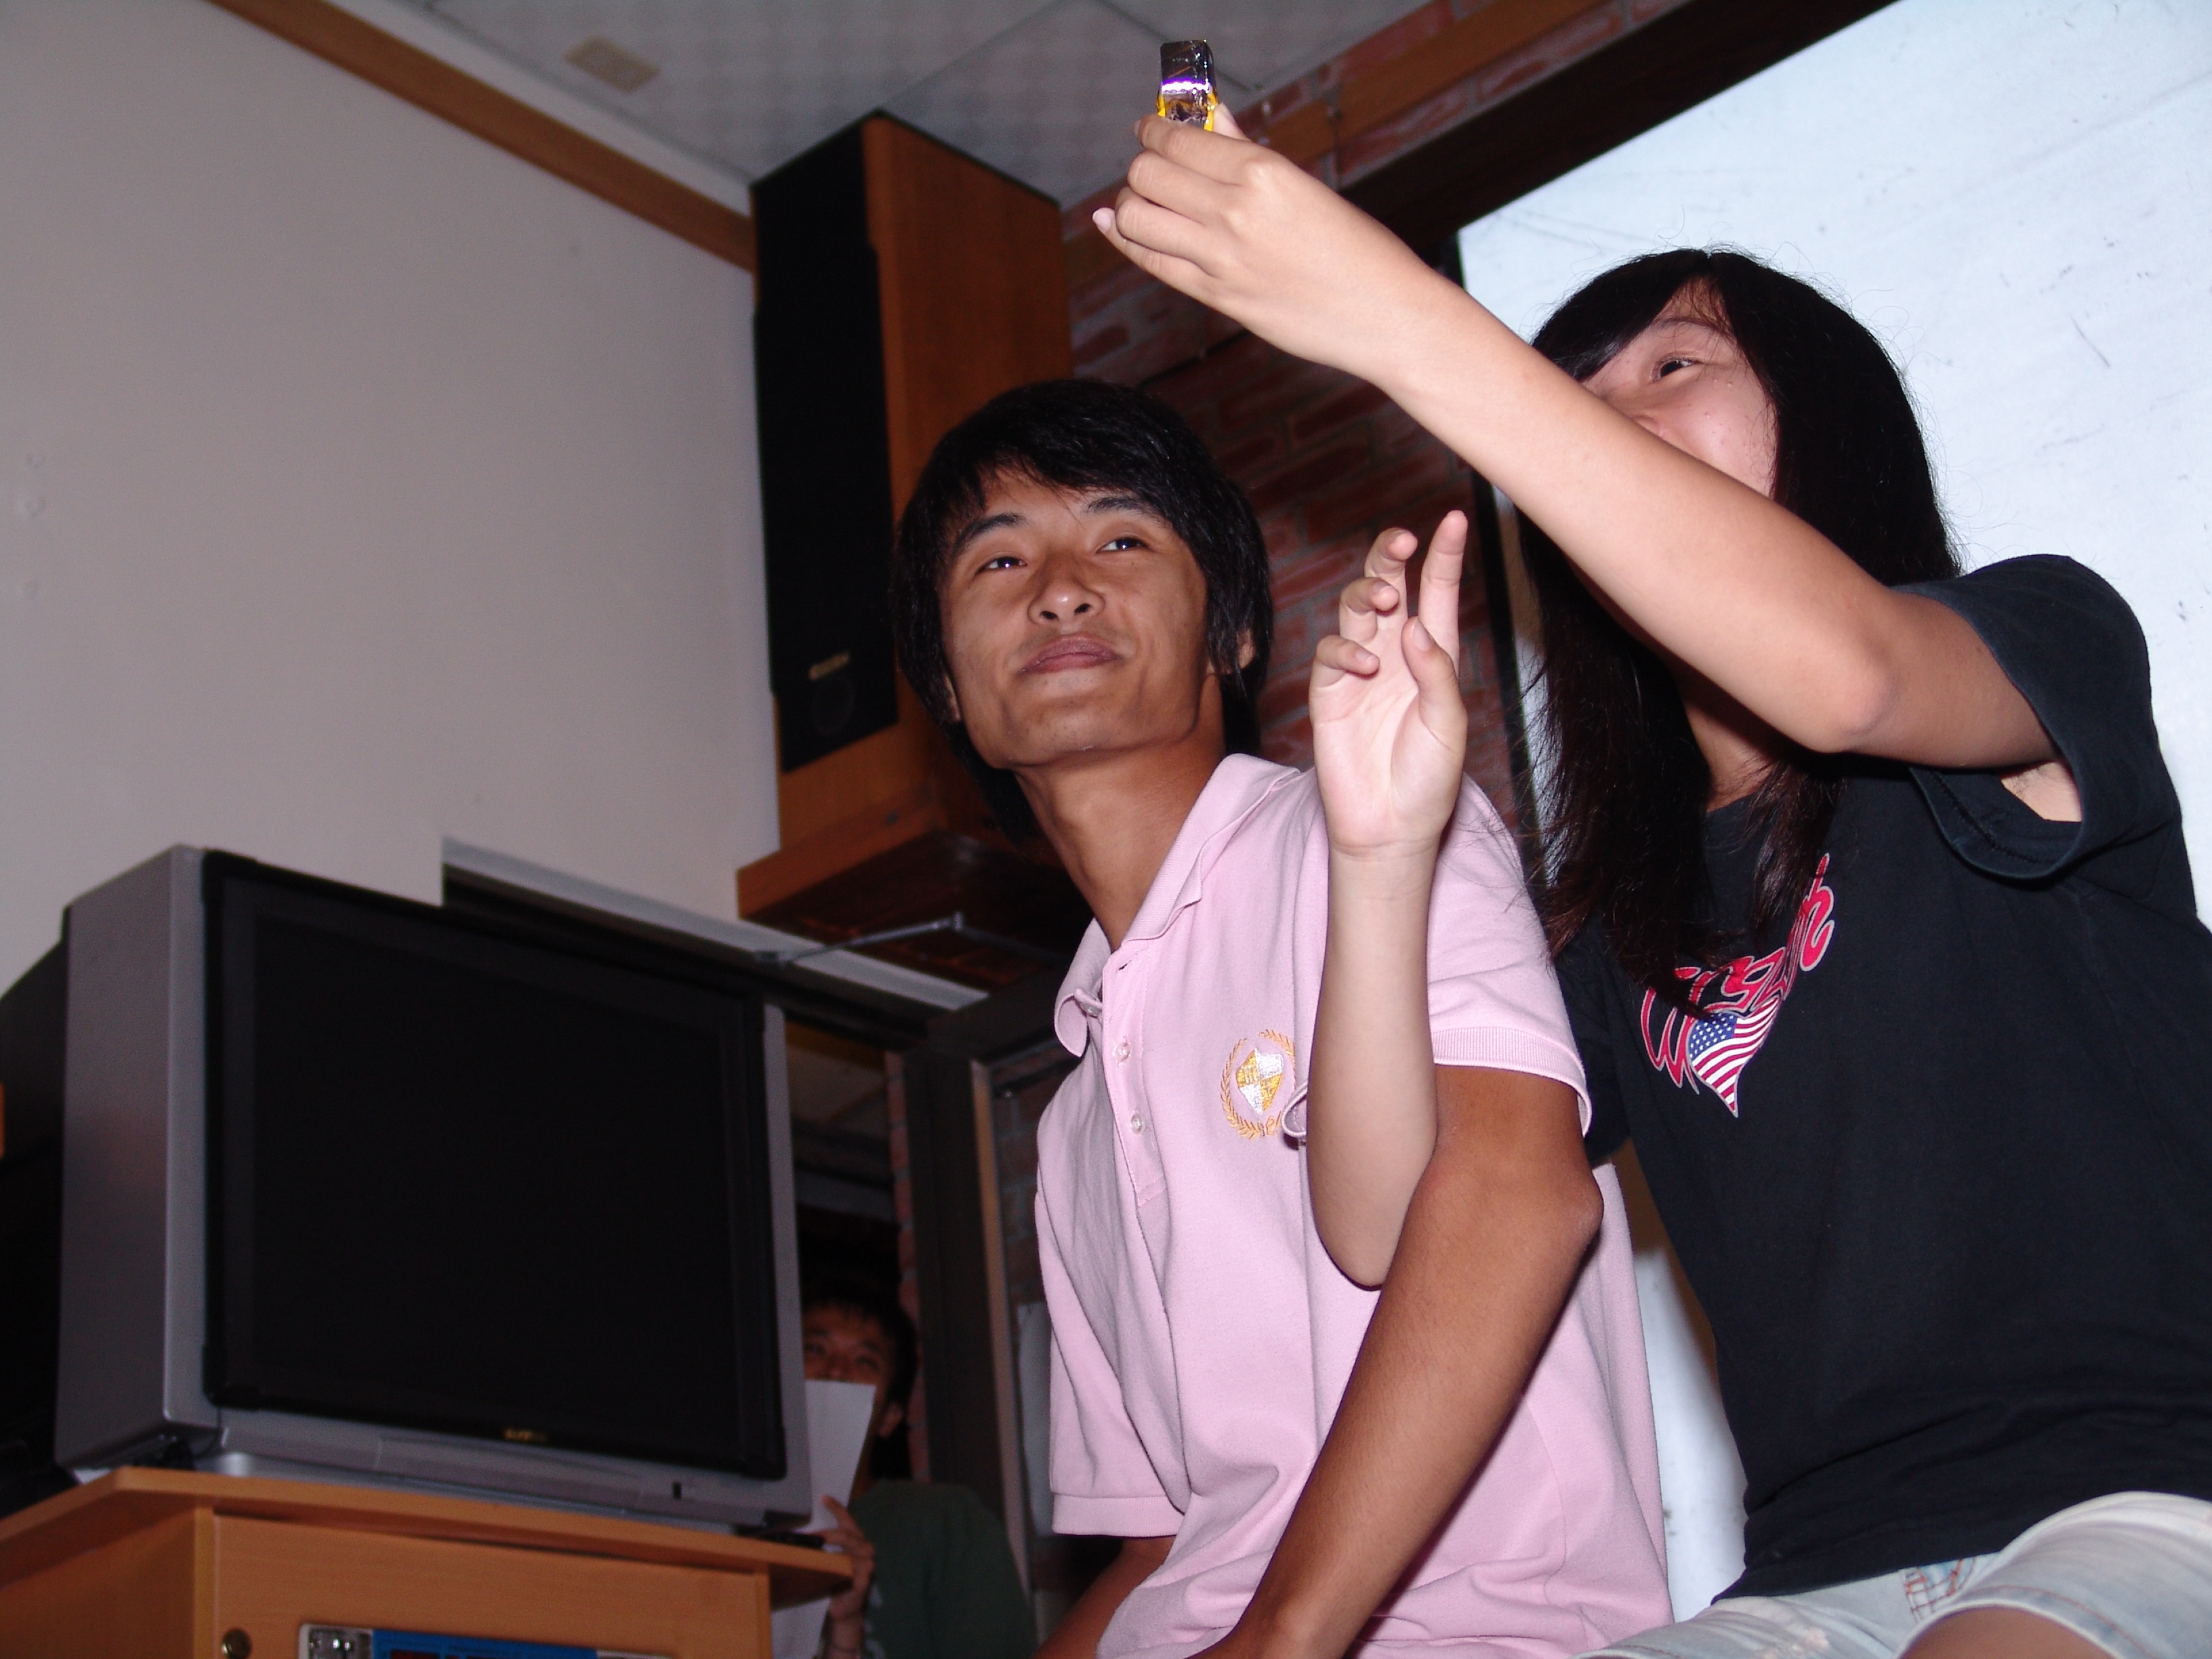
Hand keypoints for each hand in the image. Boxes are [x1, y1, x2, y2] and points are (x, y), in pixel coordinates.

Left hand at [818, 1496, 874, 1652]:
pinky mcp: (864, 1581)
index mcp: (857, 1542)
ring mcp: (867, 1565)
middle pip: (848, 1535)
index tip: (822, 1497)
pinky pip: (850, 1571)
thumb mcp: (830, 1562)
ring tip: (816, 1549)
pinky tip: (830, 1570)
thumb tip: (799, 1538)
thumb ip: (824, 1549)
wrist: (844, 1611)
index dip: (836, 1508)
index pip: (848, 1520)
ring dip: (832, 1550)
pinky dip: (839, 1569)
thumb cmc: (836, 1582)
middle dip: (829, 1533)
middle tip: (812, 1536)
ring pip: (849, 1551)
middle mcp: (865, 1549)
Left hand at [1091, 108, 1459, 383]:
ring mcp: (1220, 259)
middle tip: (1150, 165)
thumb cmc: (1358, 249)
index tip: (1149, 128)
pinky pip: (1151, 262)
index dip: (1153, 130)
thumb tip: (1211, 119)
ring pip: (1137, 218)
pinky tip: (1114, 224)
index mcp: (1261, 172)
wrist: (1385, 315)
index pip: (1178, 140)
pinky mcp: (1217, 297)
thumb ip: (1246, 153)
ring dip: (1129, 203)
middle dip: (1141, 165)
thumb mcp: (1303, 187)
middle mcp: (1233, 212)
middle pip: (1147, 175)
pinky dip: (1124, 239)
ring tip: (1141, 199)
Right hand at [1310, 515, 1469, 861]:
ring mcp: (1359, 671)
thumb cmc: (1428, 779)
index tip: (1456, 520)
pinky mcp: (1330, 693)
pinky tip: (1366, 668)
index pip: (1437, 594)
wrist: (1390, 826)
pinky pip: (1330, 653)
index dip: (1445, 556)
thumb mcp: (1449, 725)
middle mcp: (1395, 654)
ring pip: (1353, 609)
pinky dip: (1345, 651)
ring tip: (1382, 604)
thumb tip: (1412, 624)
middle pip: (1387, 587)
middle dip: (1389, 558)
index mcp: (1433, 657)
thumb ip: (1436, 673)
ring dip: (1365, 595)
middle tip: (1400, 541)